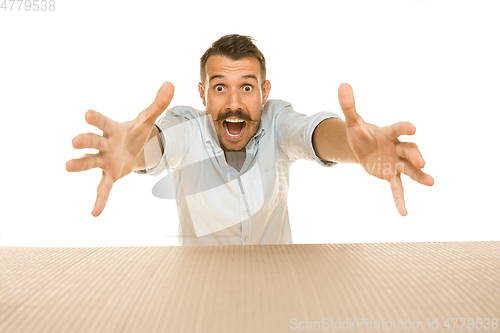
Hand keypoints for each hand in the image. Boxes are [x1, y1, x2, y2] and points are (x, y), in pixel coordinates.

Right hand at [66, 82, 174, 216]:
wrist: (133, 147)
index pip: (102, 121)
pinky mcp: (110, 175)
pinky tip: (95, 213)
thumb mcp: (148, 119)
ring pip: (90, 162)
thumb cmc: (136, 132)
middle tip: (74, 141)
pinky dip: (100, 199)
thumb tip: (171, 83)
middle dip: (85, 141)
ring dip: (80, 164)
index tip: (87, 114)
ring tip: (67, 166)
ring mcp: (104, 160)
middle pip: (92, 141)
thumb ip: (158, 104)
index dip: (96, 118)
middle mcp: (104, 143)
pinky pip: (103, 188)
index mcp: (112, 128)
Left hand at [338, 83, 433, 215]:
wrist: (362, 147)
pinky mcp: (391, 175)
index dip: (404, 128)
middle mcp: (396, 147)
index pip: (397, 129)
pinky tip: (404, 213)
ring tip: (431, 182)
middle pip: (409, 150)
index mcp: (388, 133)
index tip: (414, 128)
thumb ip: (349, 106)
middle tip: (422, 162)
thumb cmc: (360, 133)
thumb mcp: (352, 122)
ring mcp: (396, 162)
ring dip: (419, 175)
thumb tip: (342, 84)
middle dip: (415, 155)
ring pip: (409, 169)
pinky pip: (397, 188)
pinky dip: (399, 199)